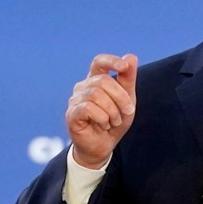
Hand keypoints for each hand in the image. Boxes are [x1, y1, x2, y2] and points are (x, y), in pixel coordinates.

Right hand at [65, 53, 137, 168]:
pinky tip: (103, 125)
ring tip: (114, 121)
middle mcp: (83, 87)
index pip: (99, 61)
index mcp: (96, 80)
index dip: (111, 61)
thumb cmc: (114, 121)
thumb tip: (131, 56)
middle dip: (120, 97)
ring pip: (96, 94)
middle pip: (103, 81)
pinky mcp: (71, 114)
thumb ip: (128, 79)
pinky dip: (102, 117)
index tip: (124, 67)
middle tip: (127, 112)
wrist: (104, 146)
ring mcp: (75, 100)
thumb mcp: (127, 100)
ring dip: (112, 111)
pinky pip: (89, 108)